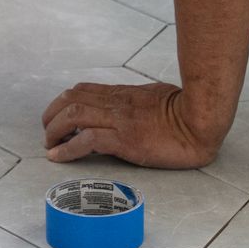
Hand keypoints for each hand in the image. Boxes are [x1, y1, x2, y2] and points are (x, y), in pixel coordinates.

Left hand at [41, 81, 225, 168]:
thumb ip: (135, 102)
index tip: (55, 117)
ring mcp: (119, 121)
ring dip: (53, 131)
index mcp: (122, 94)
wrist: (201, 121)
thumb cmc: (185, 108)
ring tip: (48, 147)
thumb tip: (124, 110)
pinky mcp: (125, 141)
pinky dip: (67, 148)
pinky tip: (58, 157)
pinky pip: (87, 140)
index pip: (82, 91)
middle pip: (70, 101)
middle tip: (47, 135)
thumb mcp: (154, 97)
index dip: (61, 102)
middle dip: (50, 116)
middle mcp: (115, 104)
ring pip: (73, 116)